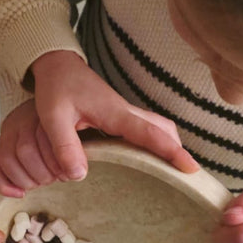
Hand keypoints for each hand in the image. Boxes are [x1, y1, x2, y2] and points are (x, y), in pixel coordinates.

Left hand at [0, 51, 197, 196]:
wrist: (58, 66)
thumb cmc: (56, 88)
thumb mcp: (53, 117)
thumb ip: (65, 146)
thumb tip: (80, 176)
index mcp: (114, 112)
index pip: (148, 132)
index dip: (170, 150)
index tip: (190, 167)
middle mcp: (125, 112)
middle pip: (163, 129)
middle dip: (177, 150)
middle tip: (189, 175)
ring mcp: (125, 114)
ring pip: (157, 127)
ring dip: (169, 146)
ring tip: (175, 171)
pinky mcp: (120, 116)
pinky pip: (146, 129)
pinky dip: (156, 142)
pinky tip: (152, 159)